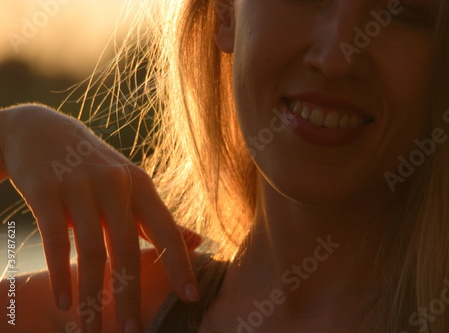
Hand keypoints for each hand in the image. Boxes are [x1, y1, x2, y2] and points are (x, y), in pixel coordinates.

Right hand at [0, 105, 201, 331]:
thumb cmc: (93, 167)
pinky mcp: (46, 190)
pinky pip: (55, 240)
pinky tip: (65, 302)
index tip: (192, 298)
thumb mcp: (131, 185)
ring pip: (92, 251)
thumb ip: (159, 217)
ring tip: (91, 330)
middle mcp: (116, 184)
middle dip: (131, 296)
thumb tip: (198, 241)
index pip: (167, 231)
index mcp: (141, 185)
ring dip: (93, 296)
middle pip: (129, 249)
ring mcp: (80, 185)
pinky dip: (59, 275)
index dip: (180, 265)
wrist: (40, 131)